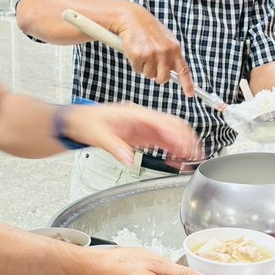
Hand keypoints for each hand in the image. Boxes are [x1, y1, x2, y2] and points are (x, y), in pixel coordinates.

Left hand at [64, 103, 202, 167]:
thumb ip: (115, 148)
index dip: (176, 134)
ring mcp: (143, 127)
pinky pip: (161, 142)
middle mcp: (142, 119)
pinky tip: (178, 160)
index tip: (187, 145)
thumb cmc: (86, 122)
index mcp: (135, 114)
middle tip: (196, 154)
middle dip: (186, 139)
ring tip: (193, 158)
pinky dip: (172, 150)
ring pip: (170, 134)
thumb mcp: (98, 135)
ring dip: (182, 145)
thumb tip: (129, 160)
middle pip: (172, 125)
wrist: (77, 122)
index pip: (162, 121)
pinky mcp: (141, 136)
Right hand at [116, 6, 195, 95]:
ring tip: (143, 53)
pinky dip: (135, 64)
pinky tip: (135, 51)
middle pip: (163, 78)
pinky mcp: (138, 55)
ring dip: (145, 68)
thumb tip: (174, 72)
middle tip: (153, 67)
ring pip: (149, 75)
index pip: (183, 70)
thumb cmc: (149, 30)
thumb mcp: (166, 40)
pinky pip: (137, 70)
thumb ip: (171, 55)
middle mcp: (164, 52)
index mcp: (174, 48)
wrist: (132, 18)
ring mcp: (151, 54)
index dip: (187, 84)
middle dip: (157, 76)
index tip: (190, 94)